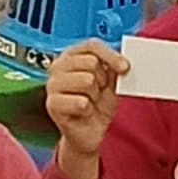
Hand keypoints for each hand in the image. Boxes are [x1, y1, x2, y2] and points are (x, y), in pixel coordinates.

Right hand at [45, 43, 123, 178]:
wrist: (90, 133)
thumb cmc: (98, 104)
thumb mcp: (110, 82)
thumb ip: (114, 67)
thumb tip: (123, 59)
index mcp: (71, 56)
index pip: (91, 45)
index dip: (110, 55)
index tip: (125, 68)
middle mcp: (57, 66)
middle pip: (91, 62)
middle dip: (102, 80)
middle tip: (98, 92)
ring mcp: (52, 85)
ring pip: (86, 81)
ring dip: (94, 96)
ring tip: (90, 102)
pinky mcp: (52, 104)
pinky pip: (81, 102)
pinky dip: (87, 110)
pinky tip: (82, 113)